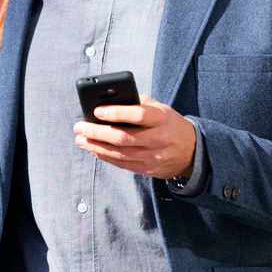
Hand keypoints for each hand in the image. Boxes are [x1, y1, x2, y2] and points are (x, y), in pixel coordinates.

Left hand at [73, 94, 194, 178]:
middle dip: (96, 132)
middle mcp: (158, 138)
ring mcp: (154, 156)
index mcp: (161, 118)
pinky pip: (122, 164)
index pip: (137, 115)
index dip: (115, 113)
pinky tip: (94, 150)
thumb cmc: (168, 123)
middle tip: (79, 127)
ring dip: (96, 146)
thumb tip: (107, 102)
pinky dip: (105, 156)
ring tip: (81, 139)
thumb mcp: (159, 108)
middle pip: (122, 137)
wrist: (192, 150)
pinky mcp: (149, 169)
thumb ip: (137, 103)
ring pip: (119, 153)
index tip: (96, 111)